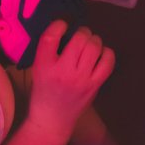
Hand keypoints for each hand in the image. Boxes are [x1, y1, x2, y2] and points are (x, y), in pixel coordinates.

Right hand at [28, 21, 115, 144]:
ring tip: (89, 44)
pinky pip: (108, 61)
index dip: (59, 24)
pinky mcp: (94, 85)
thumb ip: (48, 51)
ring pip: (94, 46)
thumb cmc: (43, 92)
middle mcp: (63, 71)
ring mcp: (81, 79)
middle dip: (81, 32)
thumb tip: (65, 29)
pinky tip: (100, 54)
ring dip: (93, 40)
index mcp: (44, 66)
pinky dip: (106, 53)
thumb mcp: (37, 70)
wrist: (53, 120)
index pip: (50, 37)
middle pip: (79, 39)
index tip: (62, 25)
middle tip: (79, 36)